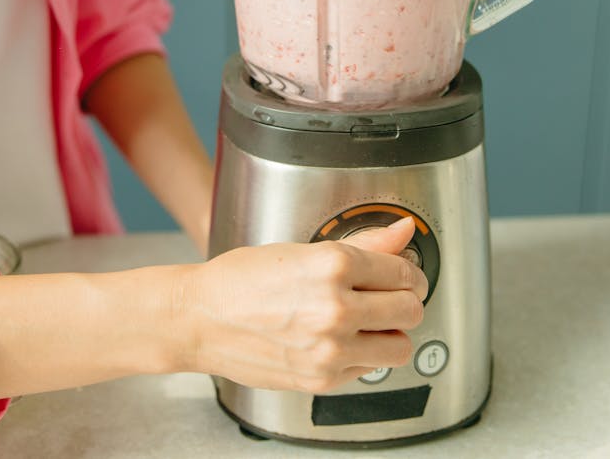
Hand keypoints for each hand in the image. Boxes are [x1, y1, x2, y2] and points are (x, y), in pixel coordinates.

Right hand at [183, 217, 426, 392]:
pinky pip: (369, 369)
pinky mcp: (323, 378)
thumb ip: (363, 245)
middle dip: (405, 301)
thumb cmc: (239, 280)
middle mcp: (336, 308)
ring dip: (391, 333)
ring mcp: (331, 348)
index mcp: (333, 265)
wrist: (199, 319)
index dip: (407, 272)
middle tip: (390, 297)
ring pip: (400, 346)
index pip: (403, 272)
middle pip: (410, 309)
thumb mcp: (300, 250)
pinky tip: (341, 340)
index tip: (401, 274)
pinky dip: (363, 355)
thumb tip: (402, 232)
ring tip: (371, 323)